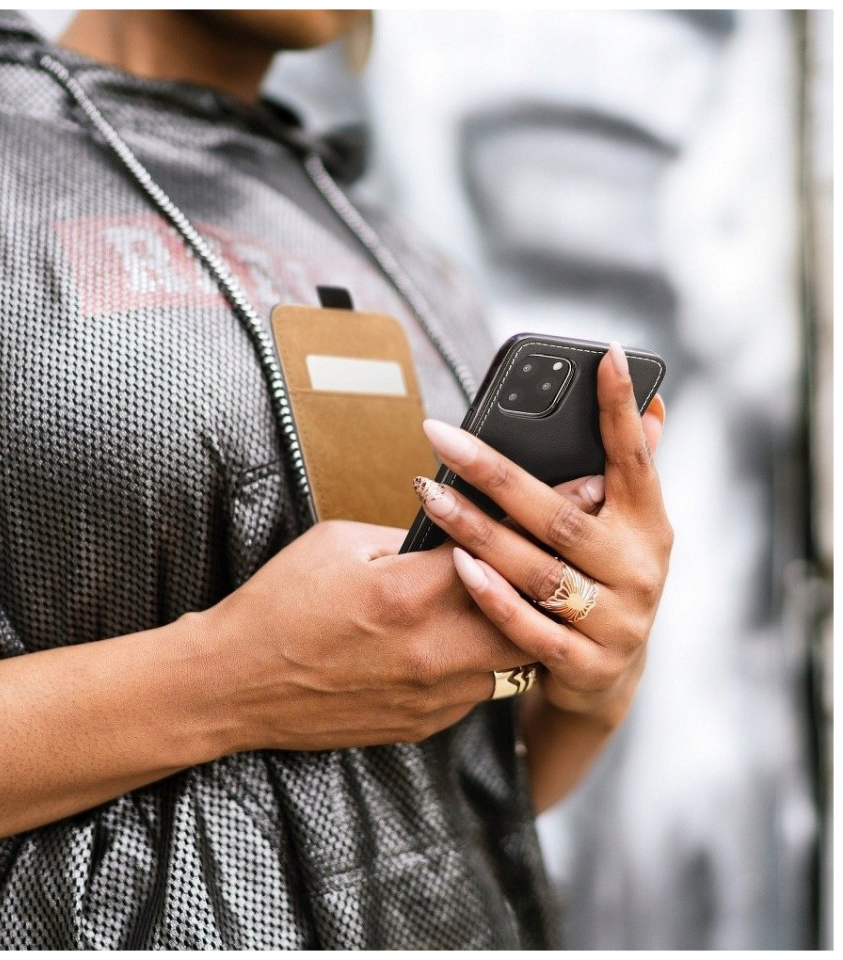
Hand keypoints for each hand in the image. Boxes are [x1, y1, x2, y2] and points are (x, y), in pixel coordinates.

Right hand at [199, 518, 530, 753]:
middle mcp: (433, 650)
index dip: (540, 518)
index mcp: (410, 593)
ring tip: (516, 599)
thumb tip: (454, 531)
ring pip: (518, 661)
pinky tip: (462, 641)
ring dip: (520, 627)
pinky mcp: (424, 725)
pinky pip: (481, 692)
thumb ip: (406, 536)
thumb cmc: (279, 605)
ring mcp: (433, 696)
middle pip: (533, 616)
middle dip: (548, 581)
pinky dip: (484, 663)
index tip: (571, 499)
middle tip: (555, 557)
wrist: (236, 682)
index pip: (501, 546)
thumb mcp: (338, 542)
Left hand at [413, 342, 672, 719]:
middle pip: (560, 516)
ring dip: (479, 531)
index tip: (603, 354)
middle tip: (440, 434)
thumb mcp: (626, 527)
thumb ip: (630, 470)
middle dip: (496, 473)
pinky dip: (493, 596)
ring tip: (430, 495)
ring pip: (538, 570)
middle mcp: (639, 571)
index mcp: (649, 525)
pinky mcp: (584, 666)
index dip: (620, 409)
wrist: (608, 677)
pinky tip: (456, 562)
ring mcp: (615, 622)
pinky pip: (529, 630)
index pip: (635, 459)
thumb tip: (653, 405)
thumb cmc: (604, 577)